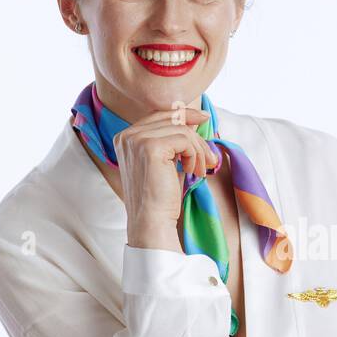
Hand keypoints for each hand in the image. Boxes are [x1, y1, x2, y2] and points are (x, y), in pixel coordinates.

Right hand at [113, 105, 219, 248]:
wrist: (152, 222)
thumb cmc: (160, 197)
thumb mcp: (166, 162)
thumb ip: (173, 141)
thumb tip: (193, 121)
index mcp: (126, 138)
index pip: (159, 116)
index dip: (184, 114)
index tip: (204, 118)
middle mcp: (127, 136)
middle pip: (172, 120)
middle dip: (196, 137)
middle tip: (210, 157)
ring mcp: (136, 140)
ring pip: (181, 129)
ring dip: (198, 150)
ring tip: (200, 171)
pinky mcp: (150, 147)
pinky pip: (184, 139)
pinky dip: (195, 155)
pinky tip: (193, 172)